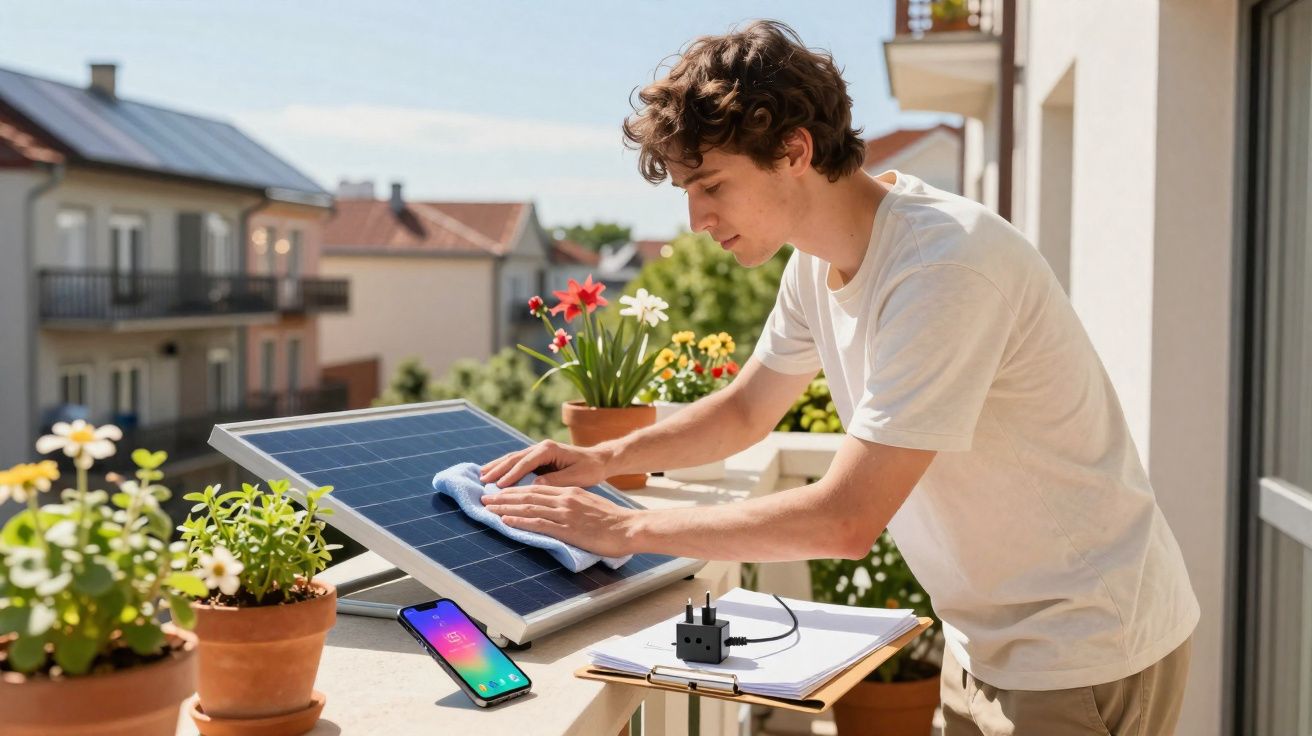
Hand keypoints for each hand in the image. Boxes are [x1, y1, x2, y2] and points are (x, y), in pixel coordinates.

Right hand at [479, 439, 609, 487]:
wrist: (599, 460)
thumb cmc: (590, 469)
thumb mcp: (577, 476)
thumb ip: (556, 480)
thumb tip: (535, 485)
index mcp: (549, 450)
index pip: (526, 462)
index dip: (511, 474)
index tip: (499, 486)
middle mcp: (541, 447)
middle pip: (514, 458)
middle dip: (498, 469)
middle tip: (482, 481)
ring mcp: (537, 452)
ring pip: (512, 458)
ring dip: (497, 467)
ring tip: (481, 476)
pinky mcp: (537, 458)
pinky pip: (516, 463)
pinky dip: (503, 468)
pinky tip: (492, 473)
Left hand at [480, 485, 638, 557]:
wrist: (629, 528)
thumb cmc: (614, 521)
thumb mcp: (590, 505)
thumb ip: (573, 504)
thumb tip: (558, 511)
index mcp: (570, 492)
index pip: (537, 487)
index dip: (516, 489)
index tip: (500, 492)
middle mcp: (565, 499)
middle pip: (528, 494)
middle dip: (504, 496)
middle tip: (485, 497)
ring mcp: (565, 513)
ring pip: (529, 507)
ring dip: (506, 507)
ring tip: (488, 508)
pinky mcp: (567, 528)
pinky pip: (539, 523)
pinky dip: (520, 521)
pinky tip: (506, 521)